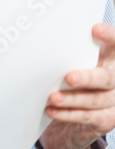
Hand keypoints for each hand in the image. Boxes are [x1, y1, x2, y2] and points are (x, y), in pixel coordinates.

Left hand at [39, 24, 114, 148]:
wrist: (73, 117)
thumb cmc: (70, 81)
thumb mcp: (72, 63)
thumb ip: (67, 52)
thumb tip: (41, 37)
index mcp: (110, 60)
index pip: (114, 46)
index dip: (109, 36)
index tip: (95, 29)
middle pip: (107, 77)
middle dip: (87, 78)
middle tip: (68, 78)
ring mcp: (113, 101)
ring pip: (96, 99)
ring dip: (72, 99)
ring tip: (53, 97)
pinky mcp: (105, 119)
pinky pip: (89, 117)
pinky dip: (69, 114)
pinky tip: (53, 110)